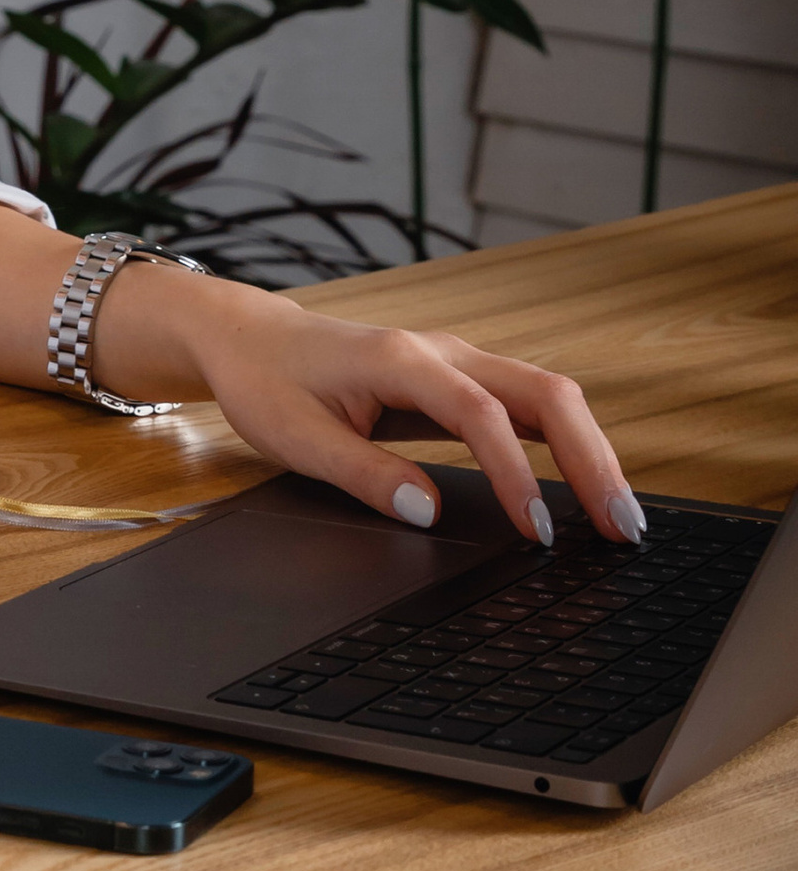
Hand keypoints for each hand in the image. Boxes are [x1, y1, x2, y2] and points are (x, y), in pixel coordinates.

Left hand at [119, 268, 640, 548]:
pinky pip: (529, 406)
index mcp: (399, 360)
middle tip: (621, 527)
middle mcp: (441, 352)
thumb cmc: (267, 382)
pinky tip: (584, 487)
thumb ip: (363, 475)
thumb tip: (428, 513)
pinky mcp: (460, 379)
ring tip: (618, 519)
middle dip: (590, 459)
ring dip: (589, 452)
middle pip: (543, 393)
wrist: (250, 337)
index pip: (481, 415)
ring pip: (548, 395)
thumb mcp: (296, 437)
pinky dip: (566, 444)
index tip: (538, 533)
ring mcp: (457, 361)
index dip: (517, 474)